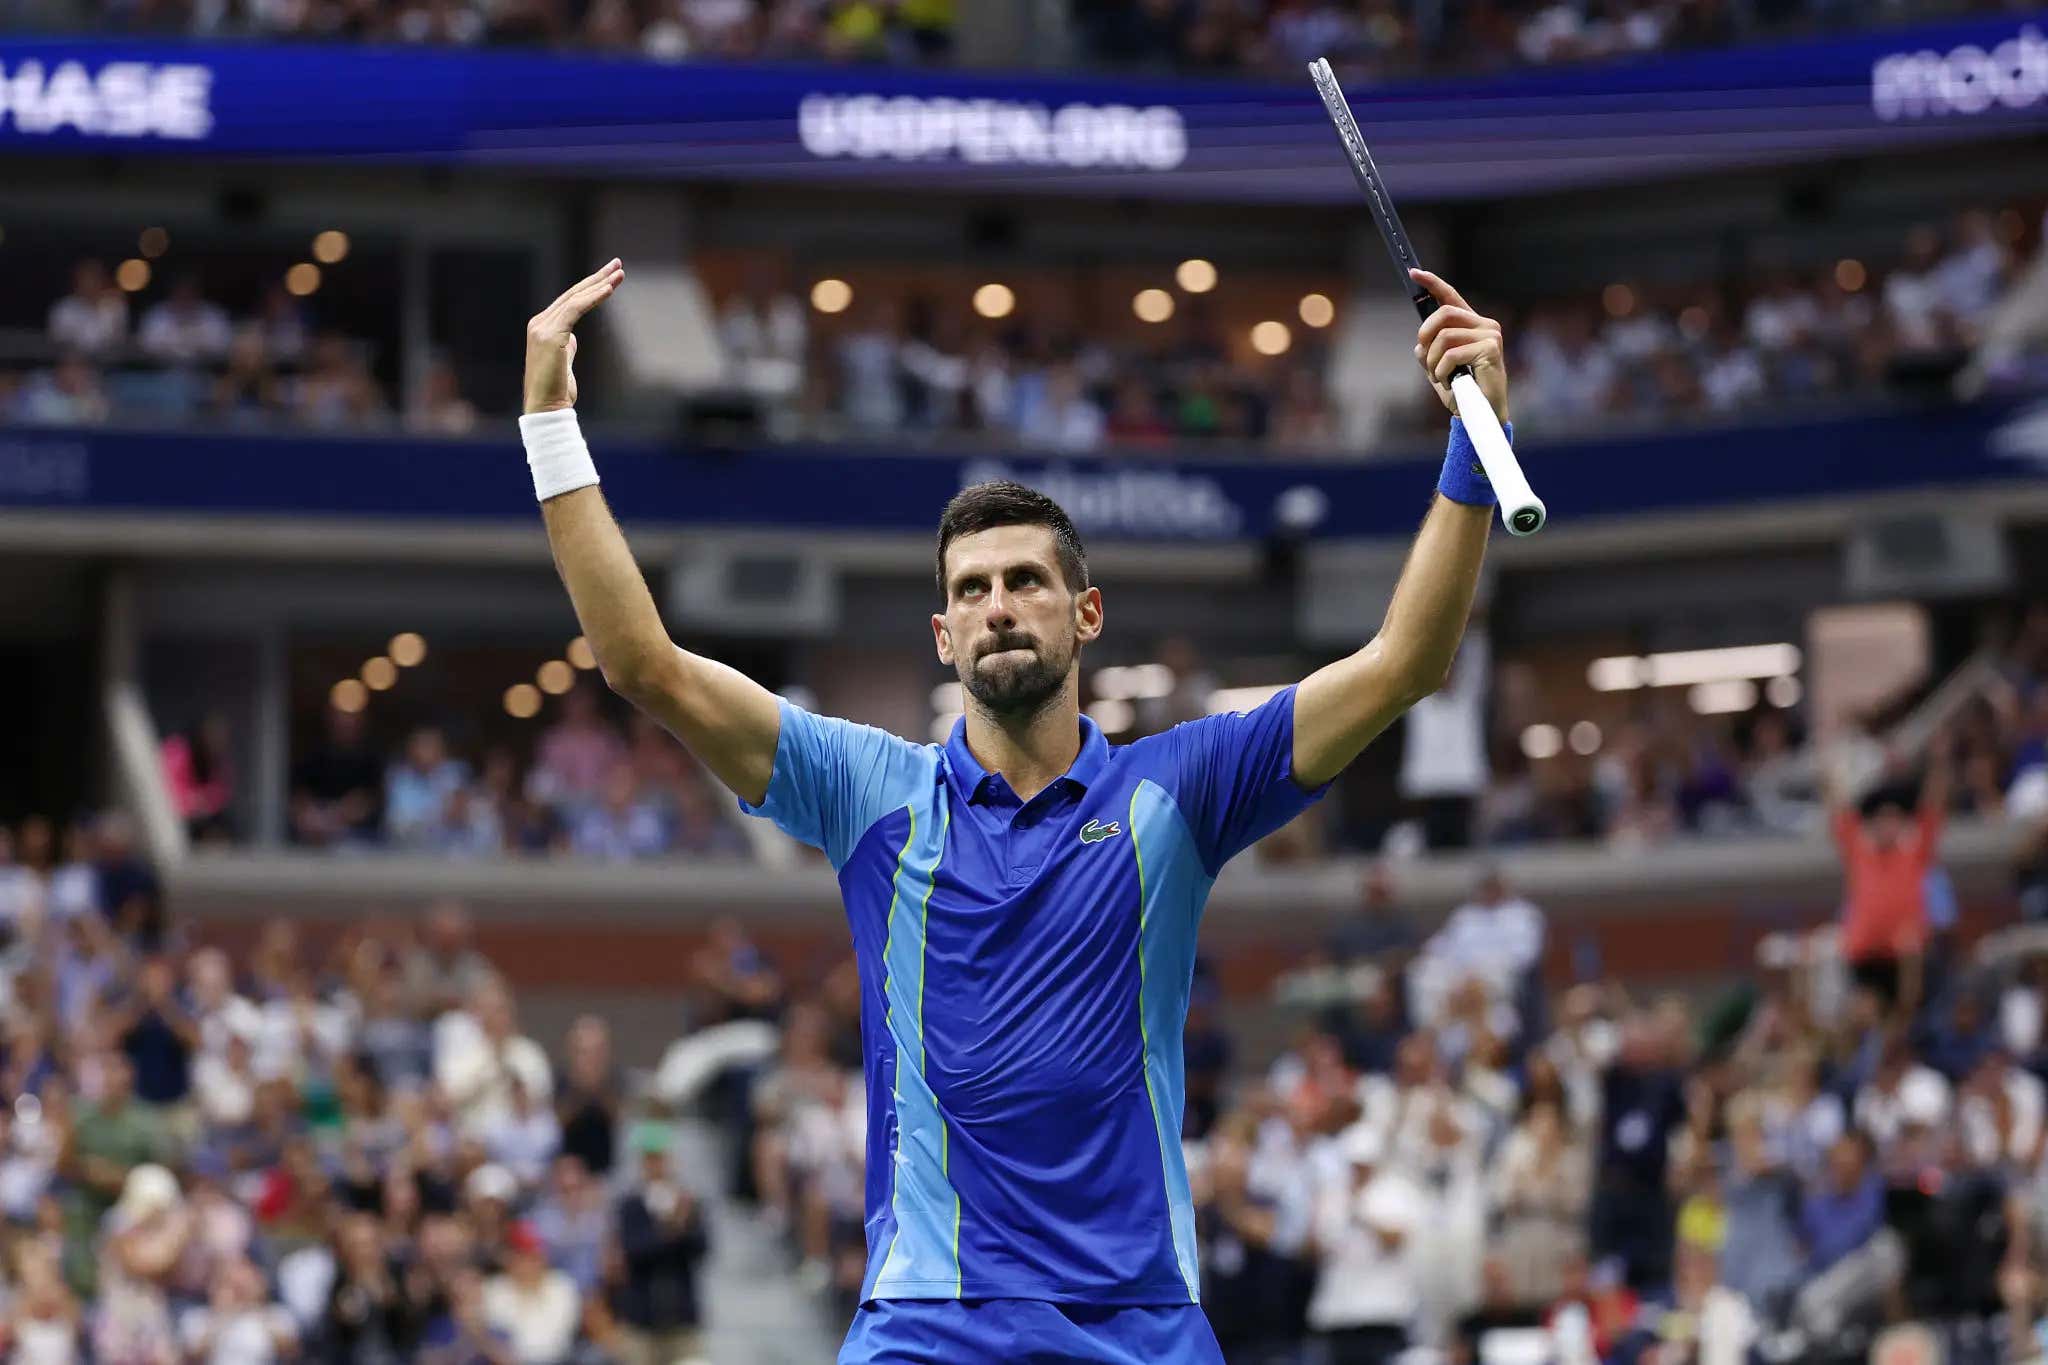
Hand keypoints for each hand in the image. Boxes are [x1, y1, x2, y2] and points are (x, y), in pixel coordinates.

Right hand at [524, 259, 625, 414]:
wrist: (546, 408)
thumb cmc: (557, 389)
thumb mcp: (563, 360)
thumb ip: (566, 343)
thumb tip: (572, 337)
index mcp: (542, 326)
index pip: (569, 300)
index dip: (590, 286)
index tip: (610, 276)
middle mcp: (539, 323)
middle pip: (572, 293)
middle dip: (597, 277)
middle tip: (617, 264)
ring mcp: (542, 328)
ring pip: (575, 298)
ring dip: (599, 284)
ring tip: (619, 274)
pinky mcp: (550, 335)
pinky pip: (574, 310)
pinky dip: (593, 298)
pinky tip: (608, 290)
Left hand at [1410, 269, 1507, 421]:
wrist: (1481, 414)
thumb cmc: (1462, 390)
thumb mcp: (1438, 367)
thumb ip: (1429, 350)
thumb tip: (1420, 343)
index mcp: (1471, 324)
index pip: (1451, 296)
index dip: (1432, 283)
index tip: (1414, 273)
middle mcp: (1484, 325)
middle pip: (1444, 313)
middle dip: (1425, 334)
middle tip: (1425, 356)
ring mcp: (1490, 335)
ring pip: (1444, 336)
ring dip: (1433, 362)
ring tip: (1441, 378)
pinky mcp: (1490, 349)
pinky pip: (1451, 354)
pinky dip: (1442, 371)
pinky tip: (1451, 383)